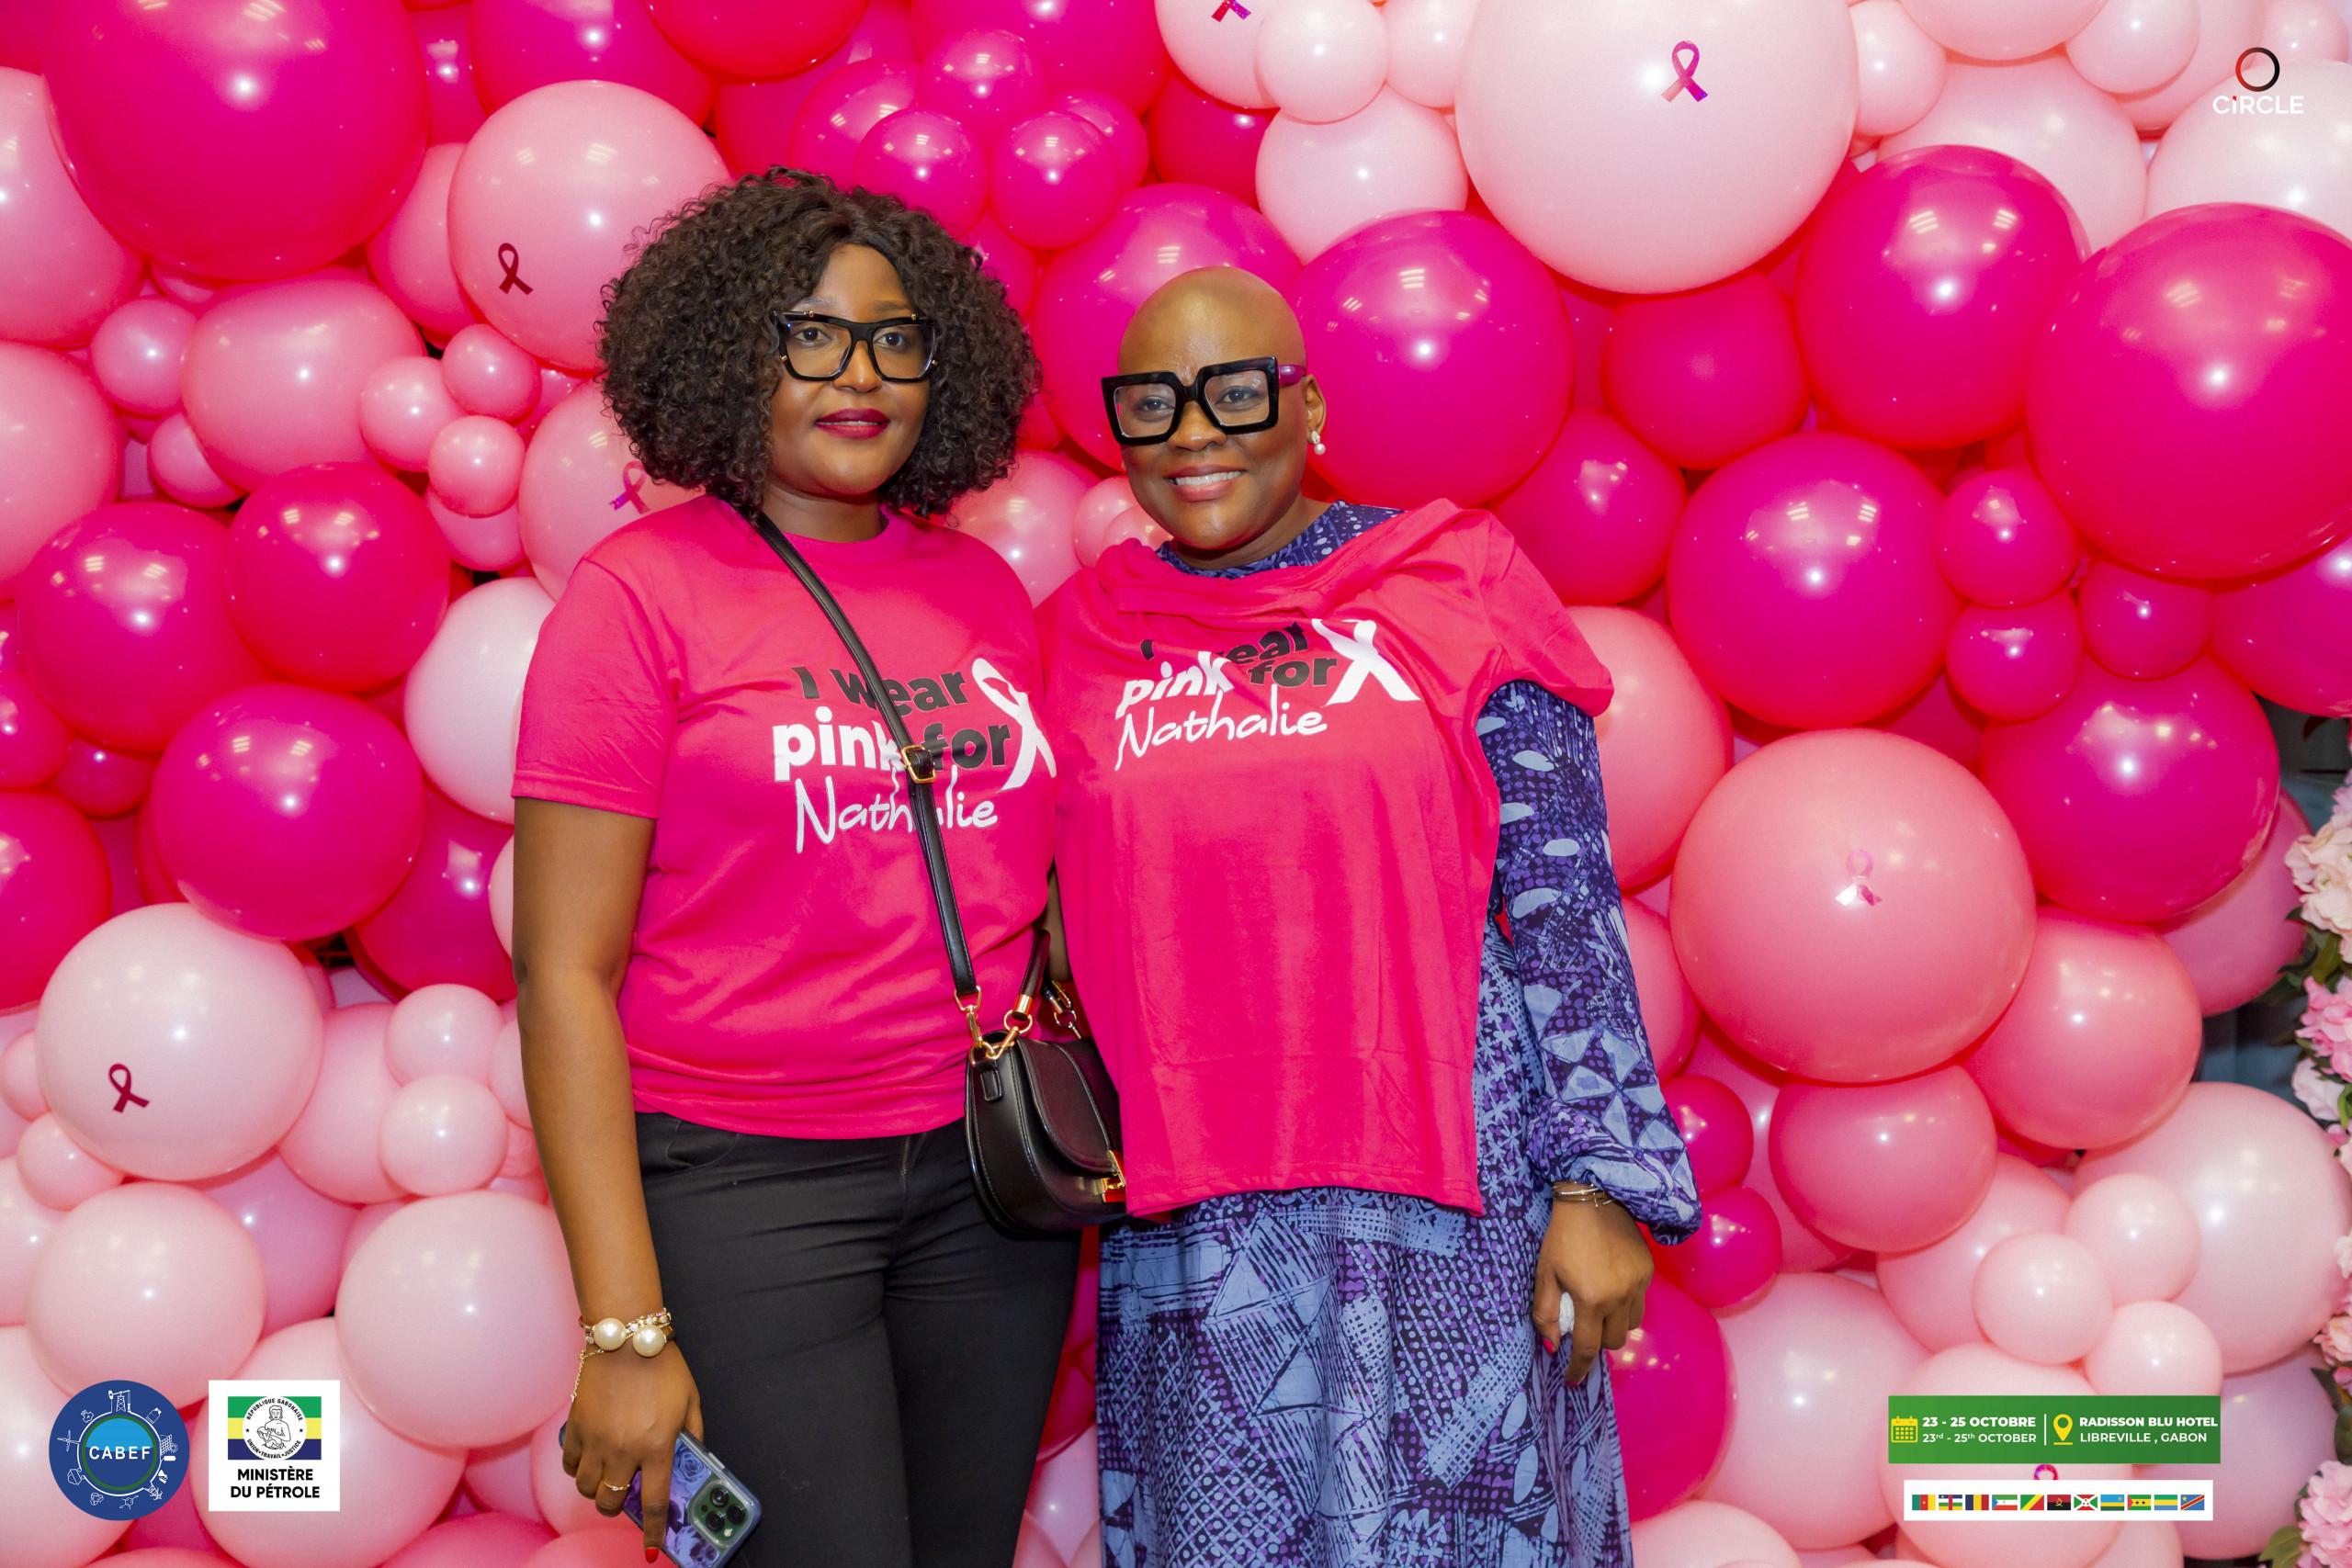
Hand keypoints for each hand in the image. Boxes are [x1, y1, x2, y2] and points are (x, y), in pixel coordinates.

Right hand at [562, 1343, 703, 1559]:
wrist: (627, 1337)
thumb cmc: (664, 1366)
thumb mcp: (691, 1401)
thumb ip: (693, 1434)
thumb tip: (692, 1458)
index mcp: (657, 1447)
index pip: (654, 1504)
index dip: (653, 1532)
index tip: (651, 1549)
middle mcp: (624, 1450)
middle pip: (610, 1502)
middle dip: (616, 1507)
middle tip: (623, 1494)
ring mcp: (596, 1441)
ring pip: (585, 1488)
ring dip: (595, 1489)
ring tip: (606, 1475)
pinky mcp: (576, 1427)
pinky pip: (569, 1464)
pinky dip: (576, 1467)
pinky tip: (588, 1457)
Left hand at [1530, 1197, 1652, 1384]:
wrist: (1592, 1196)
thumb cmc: (1562, 1236)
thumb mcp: (1545, 1274)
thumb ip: (1546, 1312)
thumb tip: (1552, 1345)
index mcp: (1592, 1299)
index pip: (1587, 1348)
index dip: (1579, 1367)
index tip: (1573, 1379)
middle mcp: (1620, 1296)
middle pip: (1613, 1341)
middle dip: (1597, 1341)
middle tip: (1583, 1328)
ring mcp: (1639, 1284)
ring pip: (1631, 1324)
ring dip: (1614, 1324)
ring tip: (1599, 1306)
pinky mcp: (1649, 1270)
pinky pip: (1640, 1301)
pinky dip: (1626, 1303)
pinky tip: (1611, 1284)